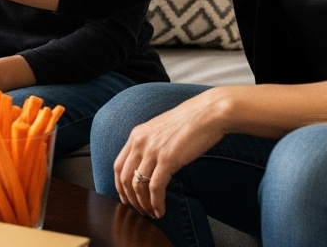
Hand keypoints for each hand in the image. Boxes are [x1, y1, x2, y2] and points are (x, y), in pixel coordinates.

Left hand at [112, 87, 234, 218]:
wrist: (208, 113)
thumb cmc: (190, 121)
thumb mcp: (161, 130)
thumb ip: (151, 144)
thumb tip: (150, 164)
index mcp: (136, 135)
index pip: (118, 166)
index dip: (119, 186)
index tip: (125, 199)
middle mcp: (139, 143)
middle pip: (125, 178)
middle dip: (130, 199)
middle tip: (139, 211)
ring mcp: (152, 151)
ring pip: (138, 186)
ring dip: (143, 204)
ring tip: (151, 213)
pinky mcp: (167, 160)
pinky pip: (155, 188)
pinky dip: (156, 203)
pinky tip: (161, 211)